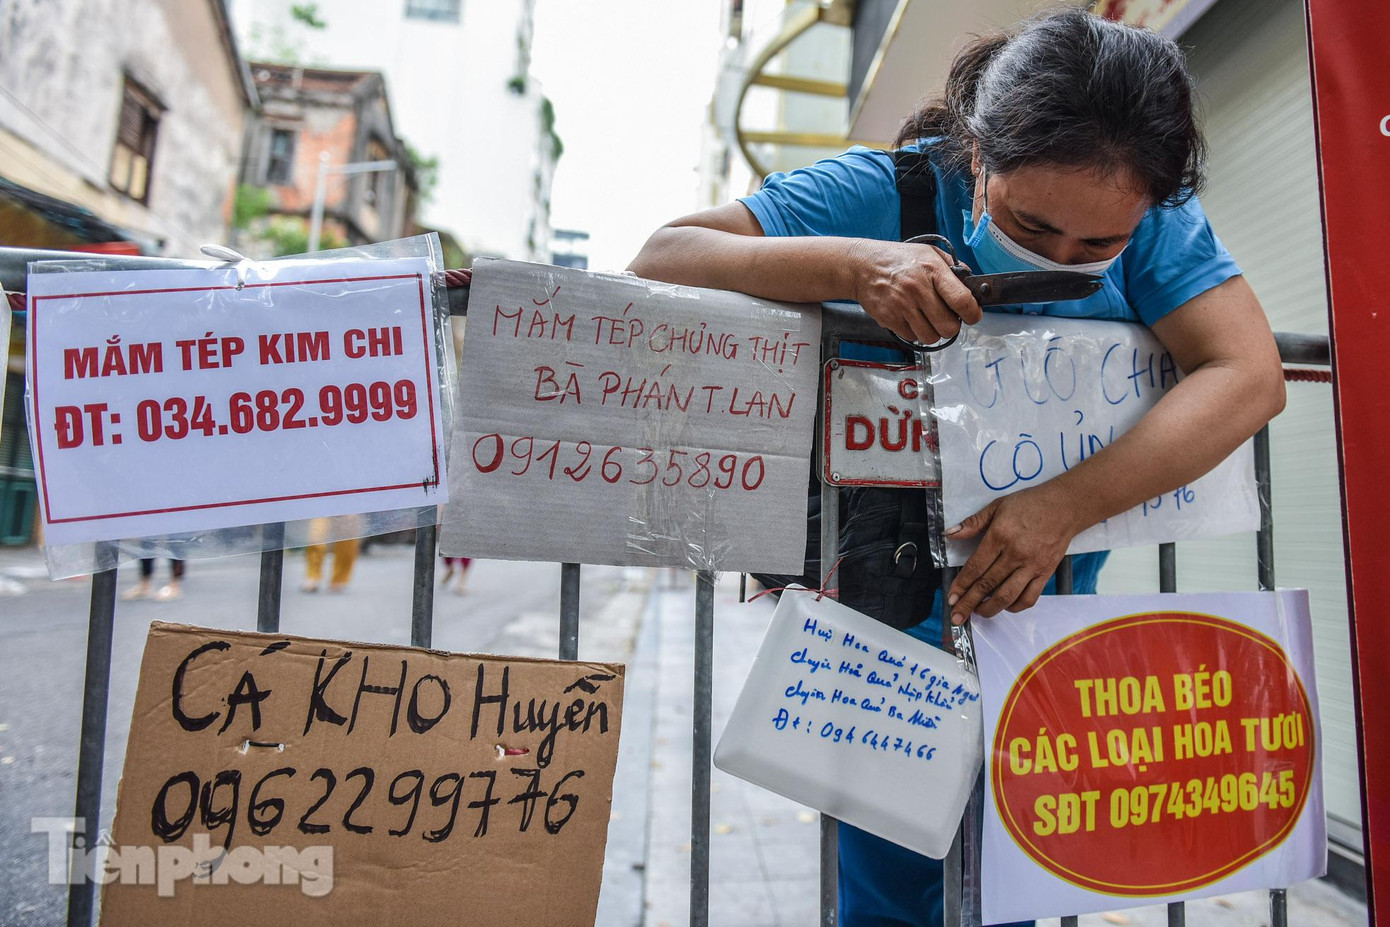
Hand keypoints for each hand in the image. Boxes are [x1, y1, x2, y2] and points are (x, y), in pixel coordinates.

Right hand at [849, 240, 982, 344]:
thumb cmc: (898, 259)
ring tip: (928, 319)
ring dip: (933, 332)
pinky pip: (911, 337)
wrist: (862, 266)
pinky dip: (914, 332)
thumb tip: (971, 284)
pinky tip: (911, 318)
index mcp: (932, 270)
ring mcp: (902, 306)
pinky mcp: (889, 318)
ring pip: (930, 337)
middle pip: (948, 326)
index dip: (973, 313)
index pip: (962, 300)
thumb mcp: (929, 253)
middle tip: (947, 318)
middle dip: (951, 326)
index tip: (972, 315)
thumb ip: (952, 268)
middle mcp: (918, 289)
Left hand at [945, 484, 1082, 623]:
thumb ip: (973, 523)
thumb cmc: (1030, 504)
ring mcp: (1032, 566)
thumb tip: (950, 534)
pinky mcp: (1046, 573)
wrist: (1065, 507)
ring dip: (990, 608)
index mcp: (1000, 535)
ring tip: (978, 613)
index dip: (961, 585)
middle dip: (969, 603)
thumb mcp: (997, 506)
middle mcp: (1015, 554)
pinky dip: (1015, 607)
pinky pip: (1029, 598)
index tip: (951, 597)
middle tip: (957, 615)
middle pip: (987, 585)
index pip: (975, 567)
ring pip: (1007, 596)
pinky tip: (1005, 606)